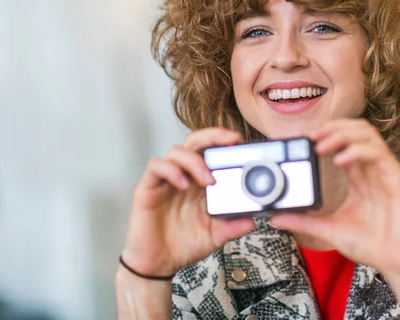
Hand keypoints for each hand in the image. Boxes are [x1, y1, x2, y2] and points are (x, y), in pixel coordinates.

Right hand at [121, 127, 255, 276]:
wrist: (159, 265)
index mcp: (198, 181)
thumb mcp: (215, 235)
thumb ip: (232, 227)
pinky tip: (183, 184)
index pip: (208, 150)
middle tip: (231, 141)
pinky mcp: (147, 188)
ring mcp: (164, 180)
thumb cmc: (184, 244)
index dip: (222, 140)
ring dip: (194, 160)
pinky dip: (171, 170)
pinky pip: (156, 167)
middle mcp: (182, 175)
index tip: (240, 141)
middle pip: (193, 142)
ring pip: (175, 151)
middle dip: (212, 136)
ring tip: (208, 180)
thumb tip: (253, 221)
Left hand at [270, 119, 399, 276]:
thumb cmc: (371, 245)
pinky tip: (340, 160)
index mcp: (360, 177)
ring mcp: (387, 172)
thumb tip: (275, 218)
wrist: (397, 263)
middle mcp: (374, 169)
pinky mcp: (398, 179)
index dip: (327, 135)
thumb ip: (304, 222)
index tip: (305, 139)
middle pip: (357, 131)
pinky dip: (357, 151)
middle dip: (334, 128)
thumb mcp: (330, 230)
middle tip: (312, 137)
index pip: (345, 143)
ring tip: (322, 145)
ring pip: (368, 135)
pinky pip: (378, 153)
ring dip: (342, 134)